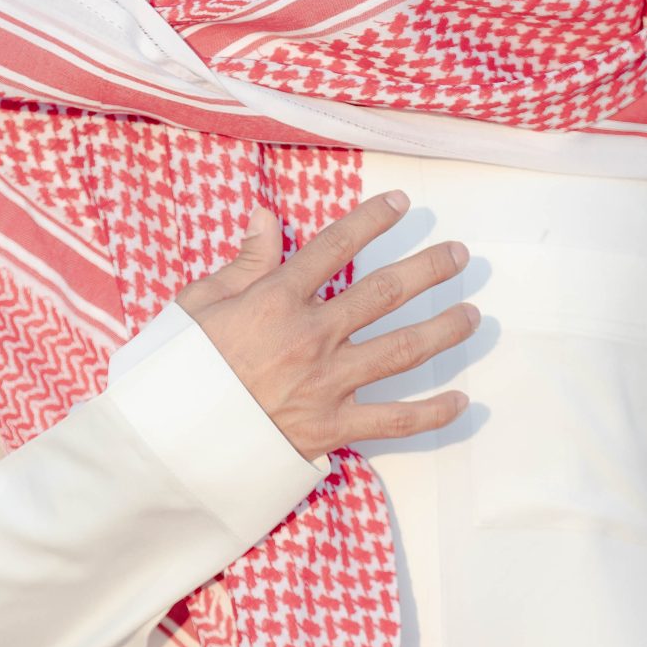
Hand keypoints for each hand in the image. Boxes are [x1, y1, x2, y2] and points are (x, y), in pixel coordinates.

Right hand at [176, 190, 473, 462]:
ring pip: (402, 349)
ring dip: (444, 329)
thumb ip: (241, 262)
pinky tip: (461, 402)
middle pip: (385, 292)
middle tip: (459, 257)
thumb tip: (264, 215)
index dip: (371, 220)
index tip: (399, 204)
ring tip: (472, 315)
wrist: (174, 442)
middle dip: (429, 269)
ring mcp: (328, 383)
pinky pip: (394, 420)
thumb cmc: (180, 372)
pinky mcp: (333, 427)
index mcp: (276, 300)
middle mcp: (312, 336)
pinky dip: (432, 414)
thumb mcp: (197, 305)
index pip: (334, 247)